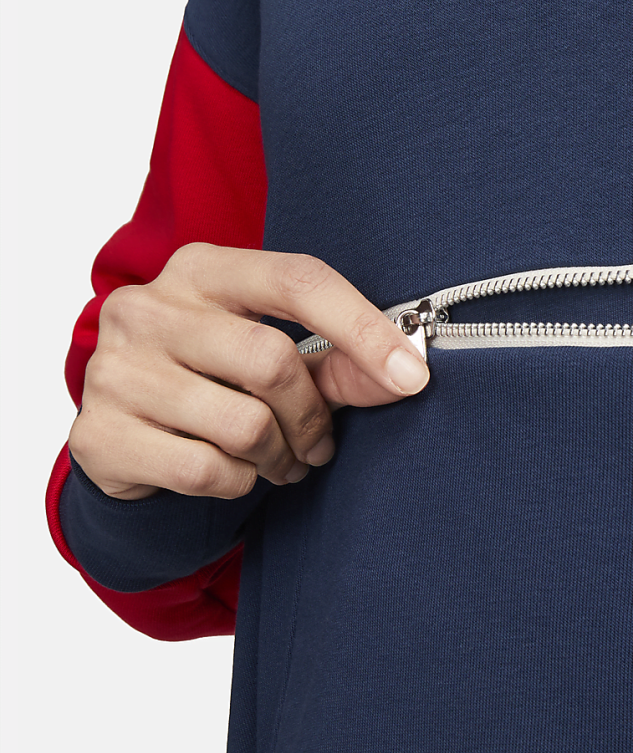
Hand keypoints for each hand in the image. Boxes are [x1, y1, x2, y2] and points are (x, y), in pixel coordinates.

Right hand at [68, 244, 429, 500]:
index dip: (363, 329)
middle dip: (312, 416)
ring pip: (243, 424)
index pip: (297, 280)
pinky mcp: (99, 434)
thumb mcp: (274, 361)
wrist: (122, 438)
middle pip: (272, 361)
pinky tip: (233, 474)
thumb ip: (339, 366)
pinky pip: (205, 470)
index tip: (413, 376)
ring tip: (280, 461)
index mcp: (200, 270)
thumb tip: (408, 375)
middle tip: (320, 445)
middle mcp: (148, 308)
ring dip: (280, 457)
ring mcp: (115, 369)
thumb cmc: (212, 384)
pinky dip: (238, 483)